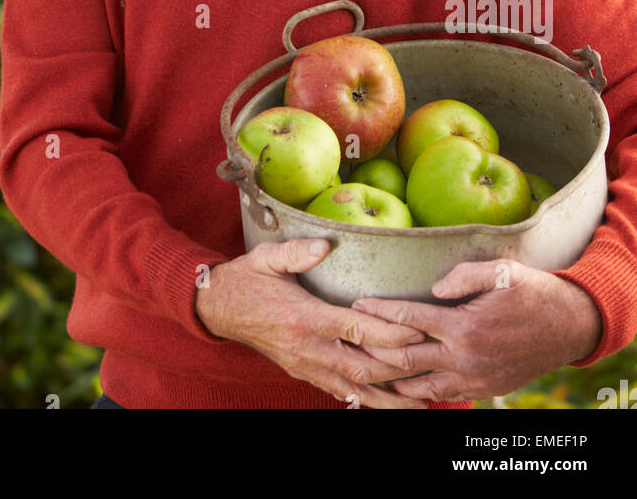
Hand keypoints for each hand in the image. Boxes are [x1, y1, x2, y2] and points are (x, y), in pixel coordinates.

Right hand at [194, 237, 430, 407]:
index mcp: (303, 317)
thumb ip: (297, 251)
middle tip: (431, 367)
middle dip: (398, 370)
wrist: (219, 309)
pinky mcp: (302, 372)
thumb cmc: (247, 279)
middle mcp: (307, 348)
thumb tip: (326, 246)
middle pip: (361, 367)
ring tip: (421, 402)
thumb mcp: (267, 257)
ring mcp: (305, 365)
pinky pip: (339, 392)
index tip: (417, 332)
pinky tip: (387, 403)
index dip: (388, 333)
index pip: (354, 330)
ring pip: (354, 389)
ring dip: (388, 398)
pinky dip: (365, 400)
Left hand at [350, 259, 603, 402]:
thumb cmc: (533, 292)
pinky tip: (404, 387)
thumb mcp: (502, 272)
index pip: (409, 320)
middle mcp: (466, 357)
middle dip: (375, 352)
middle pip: (406, 360)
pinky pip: (445, 396)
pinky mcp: (485, 388)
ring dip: (393, 380)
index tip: (356, 305)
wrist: (569, 326)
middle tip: (350, 344)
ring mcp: (475, 378)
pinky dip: (421, 393)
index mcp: (465, 326)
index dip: (379, 313)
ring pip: (422, 387)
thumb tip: (434, 286)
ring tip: (367, 371)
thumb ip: (464, 275)